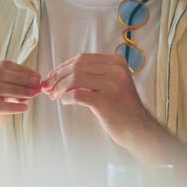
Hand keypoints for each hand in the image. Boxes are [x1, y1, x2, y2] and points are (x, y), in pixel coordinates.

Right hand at [0, 59, 41, 148]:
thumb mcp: (2, 94)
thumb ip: (14, 85)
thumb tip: (35, 80)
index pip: (0, 65)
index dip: (21, 70)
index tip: (37, 76)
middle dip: (21, 79)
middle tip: (37, 84)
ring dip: (17, 90)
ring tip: (33, 94)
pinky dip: (11, 106)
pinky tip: (24, 108)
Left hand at [43, 53, 158, 152]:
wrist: (138, 128)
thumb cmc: (121, 107)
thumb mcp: (111, 83)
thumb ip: (92, 75)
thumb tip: (58, 74)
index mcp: (117, 62)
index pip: (83, 58)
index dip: (63, 66)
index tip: (53, 75)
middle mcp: (116, 71)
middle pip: (77, 67)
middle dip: (58, 76)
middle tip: (48, 87)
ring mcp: (112, 85)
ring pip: (75, 79)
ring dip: (60, 88)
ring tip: (55, 96)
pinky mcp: (106, 101)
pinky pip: (77, 95)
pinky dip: (66, 97)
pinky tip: (64, 101)